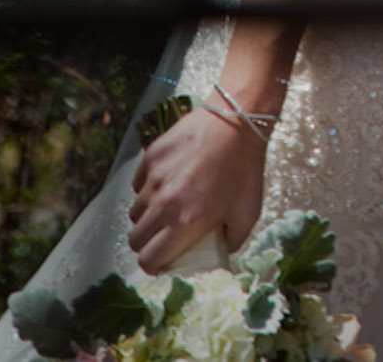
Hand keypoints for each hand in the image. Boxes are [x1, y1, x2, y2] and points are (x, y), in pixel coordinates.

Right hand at [128, 105, 264, 271]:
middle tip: (165, 234)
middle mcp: (164, 203)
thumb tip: (216, 255)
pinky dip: (147, 189)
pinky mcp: (150, 156)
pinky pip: (138, 185)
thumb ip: (230, 242)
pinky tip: (169, 181)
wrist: (239, 119)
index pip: (148, 260)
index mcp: (186, 222)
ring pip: (135, 212)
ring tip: (170, 205)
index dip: (154, 264)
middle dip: (148, 242)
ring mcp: (154, 178)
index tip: (164, 257)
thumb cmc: (245, 168)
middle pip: (135, 239)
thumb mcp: (247, 213)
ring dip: (148, 215)